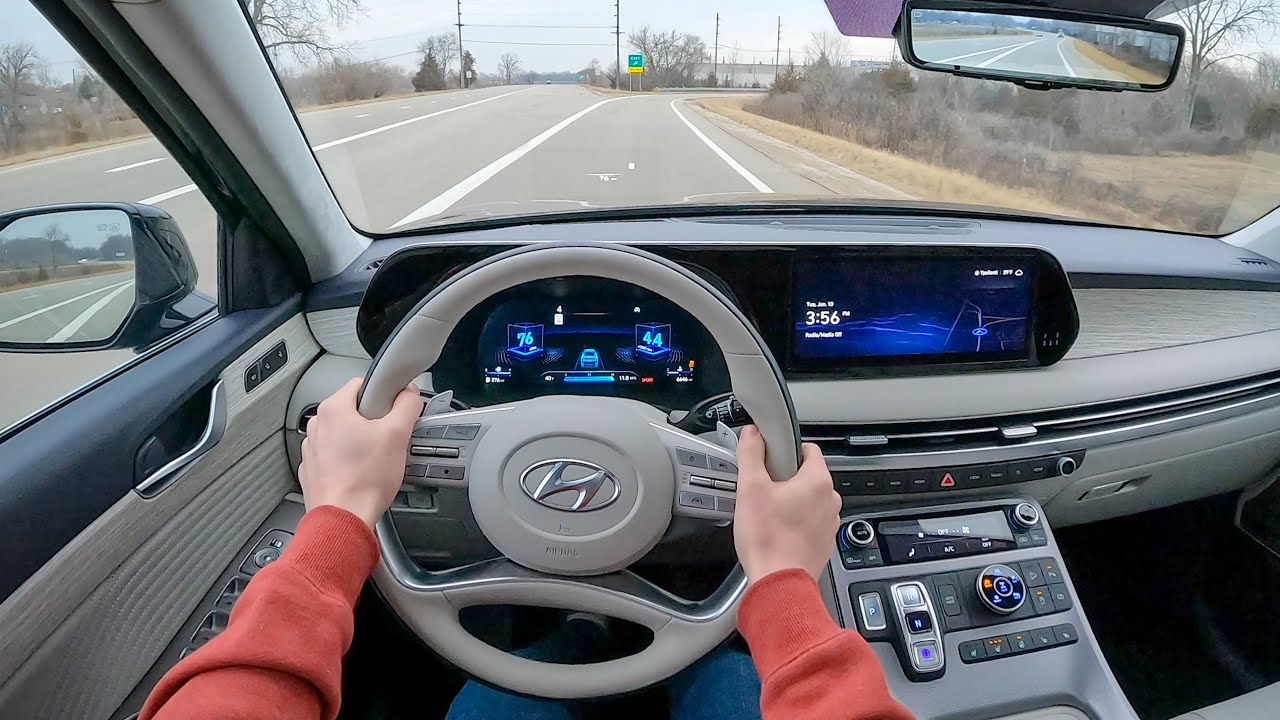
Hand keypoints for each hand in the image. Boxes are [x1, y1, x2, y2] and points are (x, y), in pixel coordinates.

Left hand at [299, 378, 422, 527]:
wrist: (344, 519)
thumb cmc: (364, 480)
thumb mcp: (398, 434)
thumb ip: (407, 405)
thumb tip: (409, 393)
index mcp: (333, 409)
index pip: (362, 384)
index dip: (385, 395)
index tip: (395, 411)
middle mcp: (317, 426)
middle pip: (354, 410)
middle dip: (374, 422)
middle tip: (389, 441)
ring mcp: (313, 449)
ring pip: (345, 435)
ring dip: (362, 443)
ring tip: (376, 461)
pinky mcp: (314, 470)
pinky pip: (336, 456)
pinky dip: (350, 461)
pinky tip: (363, 474)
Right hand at [732, 425, 841, 583]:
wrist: (778, 583)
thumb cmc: (768, 539)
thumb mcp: (750, 487)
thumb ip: (751, 453)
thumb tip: (752, 435)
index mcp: (818, 481)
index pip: (808, 449)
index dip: (786, 451)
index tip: (770, 461)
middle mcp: (830, 501)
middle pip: (807, 476)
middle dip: (785, 480)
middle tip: (762, 492)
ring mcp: (829, 524)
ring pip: (808, 501)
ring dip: (790, 503)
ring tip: (767, 515)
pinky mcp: (823, 542)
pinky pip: (809, 523)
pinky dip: (795, 523)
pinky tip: (776, 532)